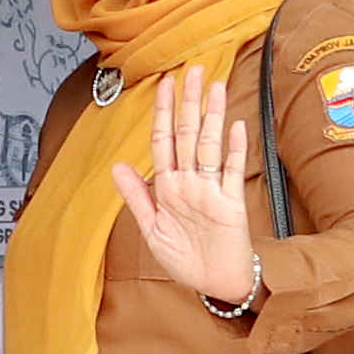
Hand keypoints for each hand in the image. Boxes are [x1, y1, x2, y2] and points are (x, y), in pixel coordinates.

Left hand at [105, 58, 264, 307]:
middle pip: (188, 133)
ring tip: (216, 86)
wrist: (215, 284)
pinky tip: (236, 126)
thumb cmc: (185, 260)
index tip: (163, 83)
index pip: (163, 141)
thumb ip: (136, 197)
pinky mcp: (231, 203)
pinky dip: (234, 149)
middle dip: (189, 101)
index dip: (162, 112)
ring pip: (210, 144)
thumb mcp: (152, 230)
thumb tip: (116, 165)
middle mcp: (189, 182)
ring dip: (212, 115)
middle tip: (194, 69)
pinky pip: (231, 172)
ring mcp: (211, 190)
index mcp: (167, 187)